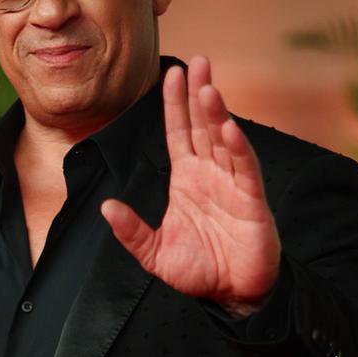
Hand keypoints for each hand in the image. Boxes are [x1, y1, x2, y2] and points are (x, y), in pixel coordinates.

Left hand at [100, 56, 280, 313]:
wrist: (232, 294)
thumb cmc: (198, 271)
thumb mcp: (153, 254)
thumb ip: (131, 231)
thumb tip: (106, 208)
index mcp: (187, 179)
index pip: (179, 132)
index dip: (175, 104)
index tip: (172, 73)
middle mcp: (210, 174)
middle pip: (203, 126)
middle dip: (199, 94)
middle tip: (198, 62)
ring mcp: (232, 183)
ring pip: (223, 140)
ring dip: (216, 114)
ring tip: (208, 87)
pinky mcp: (251, 200)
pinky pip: (244, 168)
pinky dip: (237, 148)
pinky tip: (228, 129)